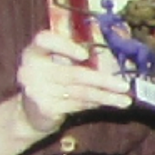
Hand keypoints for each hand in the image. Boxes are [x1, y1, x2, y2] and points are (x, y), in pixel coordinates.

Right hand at [15, 29, 130, 134]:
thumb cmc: (50, 81)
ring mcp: (36, 91)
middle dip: (102, 80)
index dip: (65, 46)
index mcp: (33, 52)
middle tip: (125, 86)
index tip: (85, 55)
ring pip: (79, 92)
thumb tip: (113, 56)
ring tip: (125, 100)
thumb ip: (73, 56)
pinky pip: (77, 104)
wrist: (29, 113)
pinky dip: (95, 103)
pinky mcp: (45, 108)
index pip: (44, 40)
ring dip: (105, 96)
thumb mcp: (54, 63)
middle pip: (72, 73)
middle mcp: (30, 70)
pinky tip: (109, 103)